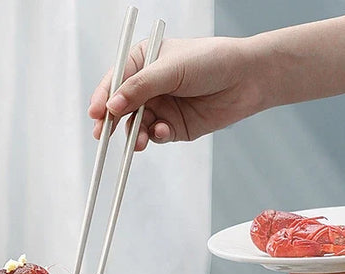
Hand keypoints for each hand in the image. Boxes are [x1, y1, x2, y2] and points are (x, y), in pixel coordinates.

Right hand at [88, 37, 262, 150]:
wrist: (248, 79)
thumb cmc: (211, 61)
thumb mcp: (171, 69)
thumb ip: (140, 88)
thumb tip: (112, 106)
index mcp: (143, 61)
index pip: (115, 81)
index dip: (102, 98)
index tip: (95, 113)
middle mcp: (149, 86)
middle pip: (121, 108)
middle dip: (112, 122)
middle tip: (103, 135)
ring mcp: (161, 107)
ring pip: (137, 126)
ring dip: (135, 134)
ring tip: (139, 140)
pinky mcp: (174, 127)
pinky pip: (157, 136)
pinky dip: (157, 137)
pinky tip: (164, 132)